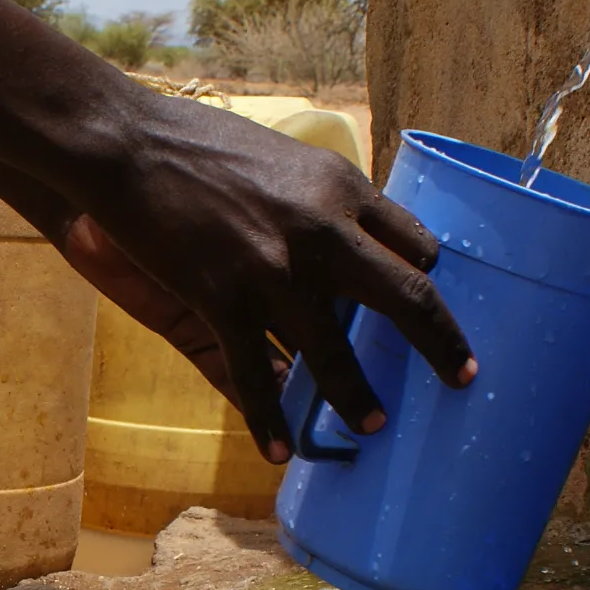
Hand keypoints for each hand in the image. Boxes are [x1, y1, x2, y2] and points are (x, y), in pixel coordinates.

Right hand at [68, 97, 476, 463]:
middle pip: (406, 297)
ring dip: (359, 397)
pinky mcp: (224, 299)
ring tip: (375, 427)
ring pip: (335, 352)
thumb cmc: (197, 140)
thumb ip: (319, 195)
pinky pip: (256, 375)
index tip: (435, 303)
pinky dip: (269, 419)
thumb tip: (342, 224)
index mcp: (341, 187)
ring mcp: (275, 270)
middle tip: (463, 378)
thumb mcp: (282, 155)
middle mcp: (323, 230)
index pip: (415, 241)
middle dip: (441, 344)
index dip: (430, 277)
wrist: (126, 142)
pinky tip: (278, 450)